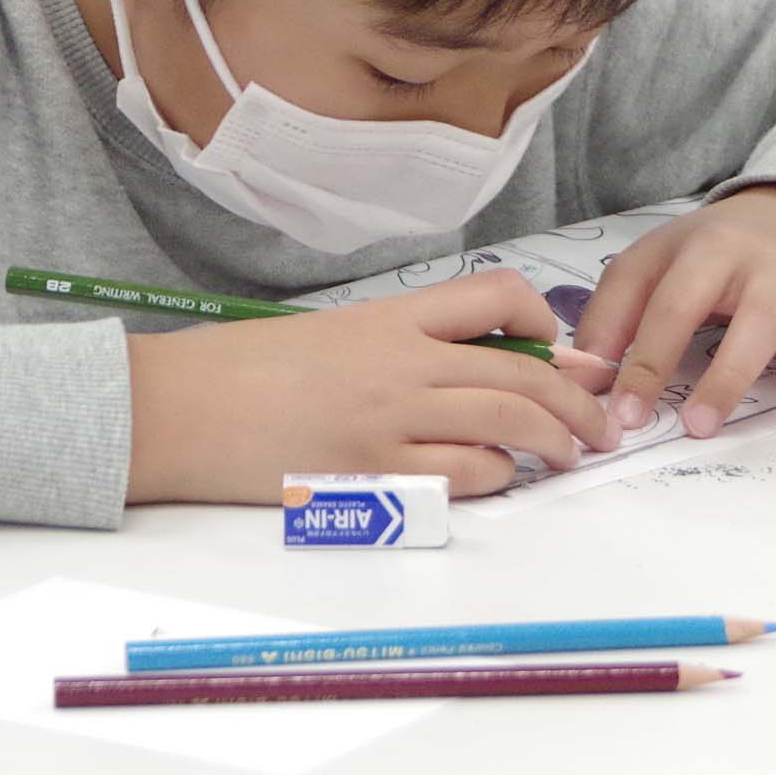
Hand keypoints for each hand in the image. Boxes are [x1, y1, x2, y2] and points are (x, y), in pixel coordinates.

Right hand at [124, 270, 617, 502]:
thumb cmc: (245, 373)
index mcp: (390, 317)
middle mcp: (400, 361)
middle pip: (519, 371)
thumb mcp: (330, 335)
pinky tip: (497, 479)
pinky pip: (463, 475)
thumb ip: (398, 346)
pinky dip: (494, 477)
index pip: (494, 294)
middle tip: (597, 424)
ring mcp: (389, 418)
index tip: (557, 350)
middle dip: (574, 401)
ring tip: (567, 457)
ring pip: (507, 421)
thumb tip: (467, 369)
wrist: (178, 408)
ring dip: (552, 441)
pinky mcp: (373, 474)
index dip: (542, 322)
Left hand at [571, 185, 775, 437]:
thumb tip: (581, 373)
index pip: (671, 306)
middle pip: (750, 317)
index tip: (623, 418)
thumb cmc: (706, 257)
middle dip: (726, 372)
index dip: (644, 362)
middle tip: (701, 425)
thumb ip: (612, 314)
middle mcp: (769, 264)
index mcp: (707, 250)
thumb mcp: (649, 264)